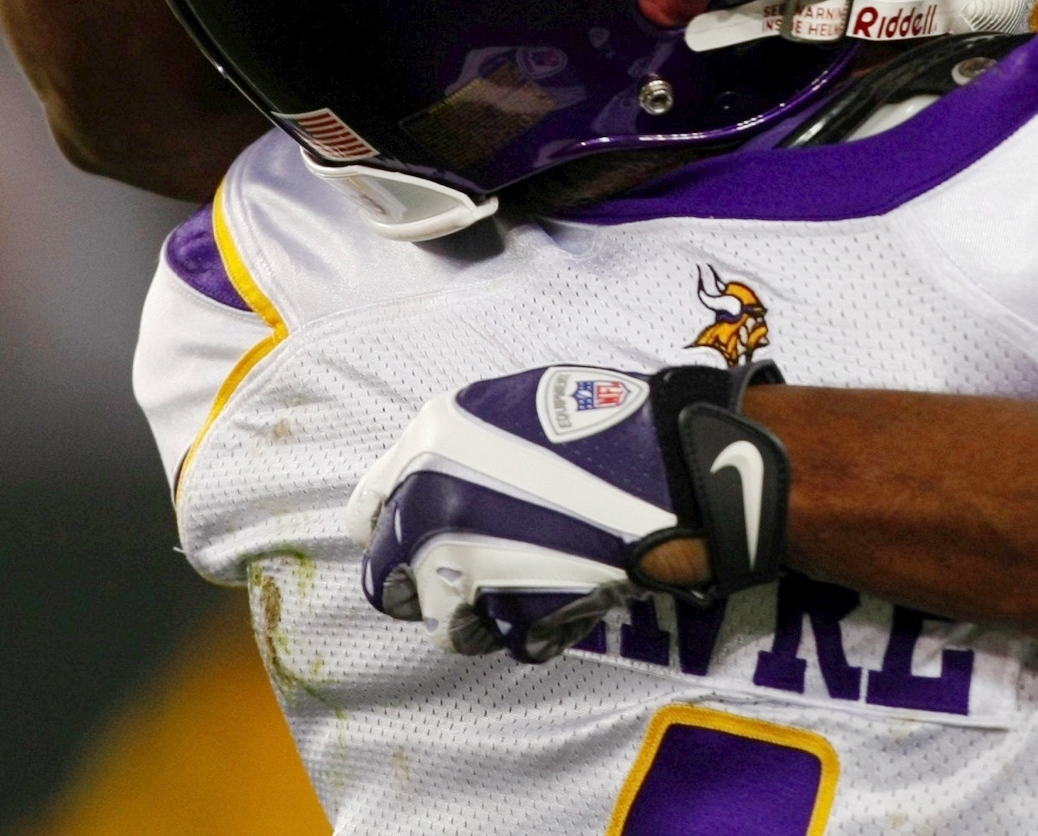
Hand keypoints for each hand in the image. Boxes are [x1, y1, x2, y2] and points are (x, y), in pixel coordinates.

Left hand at [347, 362, 789, 664]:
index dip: (385, 531)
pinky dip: (536, 626)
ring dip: (478, 615)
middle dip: (421, 585)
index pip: (366, 514)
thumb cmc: (605, 417)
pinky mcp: (518, 617)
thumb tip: (437, 473)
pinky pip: (511, 639)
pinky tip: (565, 594)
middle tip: (464, 576)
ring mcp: (470, 572)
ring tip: (523, 588)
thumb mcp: (514, 399)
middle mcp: (431, 515)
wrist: (671, 465)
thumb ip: (459, 442)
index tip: (403, 543)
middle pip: (390, 585)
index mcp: (426, 450)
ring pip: (447, 626)